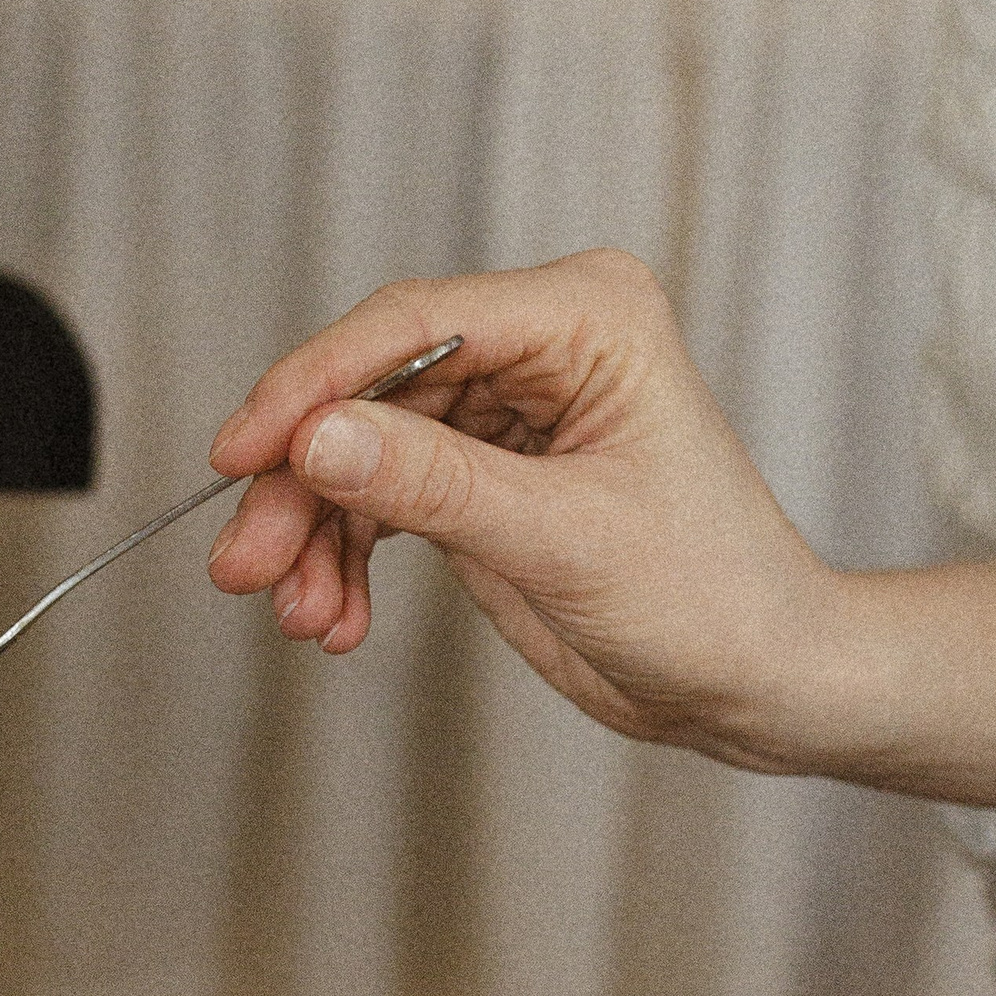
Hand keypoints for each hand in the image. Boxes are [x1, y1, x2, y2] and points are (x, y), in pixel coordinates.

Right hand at [205, 251, 834, 757]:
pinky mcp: (485, 474)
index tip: (240, 454)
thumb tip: (317, 438)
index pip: (413, 325)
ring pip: (361, 450)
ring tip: (300, 615)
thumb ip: (435, 485)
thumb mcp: (562, 540)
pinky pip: (383, 497)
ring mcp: (507, 410)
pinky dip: (346, 557)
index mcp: (584, 315)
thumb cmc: (711, 595)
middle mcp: (540, 345)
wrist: (755, 680)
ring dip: (315, 533)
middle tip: (246, 564)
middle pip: (370, 390)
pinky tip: (337, 618)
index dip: (312, 387)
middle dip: (301, 482)